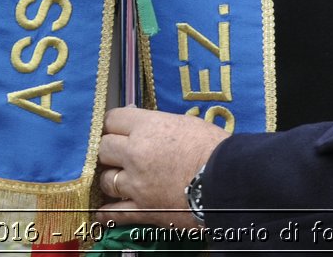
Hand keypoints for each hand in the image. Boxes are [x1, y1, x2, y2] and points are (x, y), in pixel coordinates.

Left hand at [95, 107, 228, 229]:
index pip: (112, 119)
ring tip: (119, 181)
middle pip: (103, 149)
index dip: (113, 125)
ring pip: (106, 180)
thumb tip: (140, 120)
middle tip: (118, 155)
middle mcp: (135, 153)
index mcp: (147, 127)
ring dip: (112, 180)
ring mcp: (136, 183)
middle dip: (110, 151)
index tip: (116, 130)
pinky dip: (107, 213)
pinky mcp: (143, 210)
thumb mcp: (186, 124)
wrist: (229, 181)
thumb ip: (158, 123)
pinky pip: (114, 213)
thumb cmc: (214, 148)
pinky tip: (102, 212)